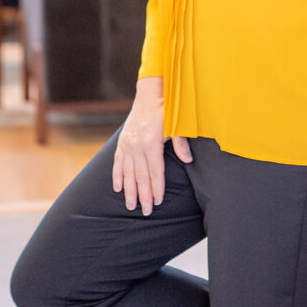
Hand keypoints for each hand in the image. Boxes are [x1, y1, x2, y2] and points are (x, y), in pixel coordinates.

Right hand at [112, 78, 191, 214]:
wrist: (150, 94)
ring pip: (127, 173)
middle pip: (140, 176)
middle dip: (143, 195)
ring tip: (131, 206)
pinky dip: (117, 176)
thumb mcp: (178, 125)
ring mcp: (127, 144)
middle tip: (145, 212)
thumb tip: (188, 161)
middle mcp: (136, 146)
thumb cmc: (167, 110)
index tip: (157, 203)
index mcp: (151, 143)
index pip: (155, 172)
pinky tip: (118, 188)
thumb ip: (182, 144)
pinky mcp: (122, 142)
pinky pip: (117, 163)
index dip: (156, 188)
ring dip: (129, 190)